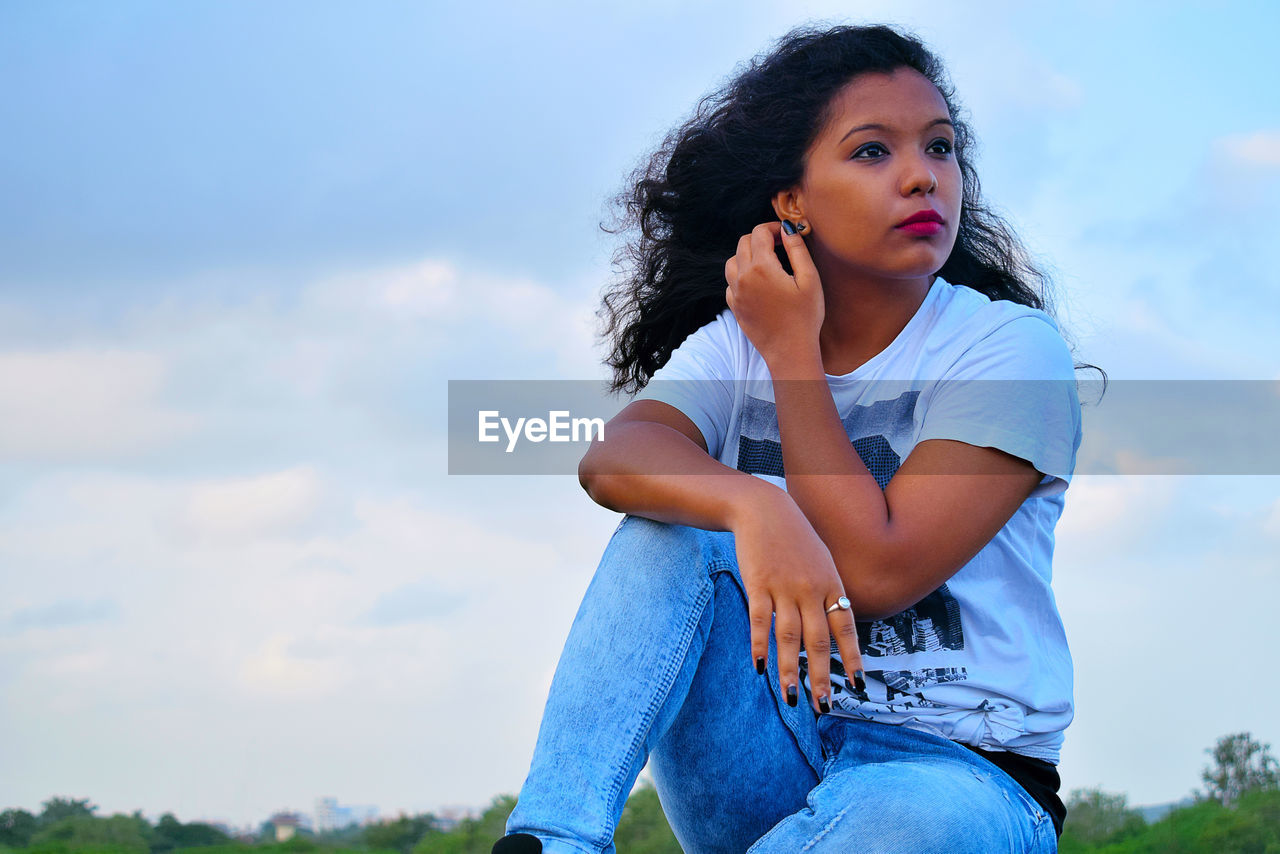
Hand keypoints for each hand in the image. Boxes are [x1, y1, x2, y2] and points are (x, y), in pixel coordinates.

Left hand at [724, 221, 823, 366]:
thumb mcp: (810, 279)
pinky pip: (731, 282)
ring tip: (767, 263)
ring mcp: (735, 293)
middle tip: (779, 246)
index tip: (786, 235)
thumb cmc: (805, 316)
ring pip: (732, 261)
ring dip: (747, 255)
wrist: (789, 350)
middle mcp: (743, 277)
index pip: (759, 232)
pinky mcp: (734, 306)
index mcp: (762, 267)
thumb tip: (788, 229)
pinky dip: (741, 275)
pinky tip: (758, 283)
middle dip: (760, 238)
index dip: (774, 228)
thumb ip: (797, 250)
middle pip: (744, 243)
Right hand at [730, 488, 864, 713]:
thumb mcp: (822, 562)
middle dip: (822, 677)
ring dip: (790, 670)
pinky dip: (760, 645)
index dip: (853, 658)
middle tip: (823, 706)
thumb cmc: (796, 540)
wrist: (766, 509)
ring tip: (792, 697)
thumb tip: (834, 631)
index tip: (858, 686)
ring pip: (789, 637)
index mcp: (831, 585)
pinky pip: (760, 620)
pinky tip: (759, 667)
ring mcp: (784, 587)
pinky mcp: (758, 584)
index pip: (846, 628)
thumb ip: (828, 594)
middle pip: (818, 641)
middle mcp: (811, 589)